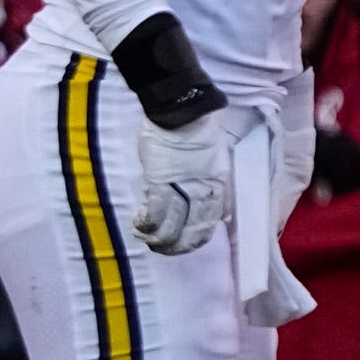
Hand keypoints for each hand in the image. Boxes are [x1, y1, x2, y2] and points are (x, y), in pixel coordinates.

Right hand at [133, 111, 233, 254]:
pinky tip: (139, 226)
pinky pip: (154, 211)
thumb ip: (215, 183)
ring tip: (148, 240)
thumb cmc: (199, 130)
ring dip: (158, 239)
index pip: (212, 222)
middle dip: (177, 246)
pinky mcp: (159, 182)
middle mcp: (204, 192)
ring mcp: (182, 188)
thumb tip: (218, 209)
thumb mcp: (218, 159)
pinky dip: (146, 223)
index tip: (183, 240)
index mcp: (220, 186)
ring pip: (173, 226)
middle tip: (162, 247)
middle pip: (193, 231)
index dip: (196, 238)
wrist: (181, 112)